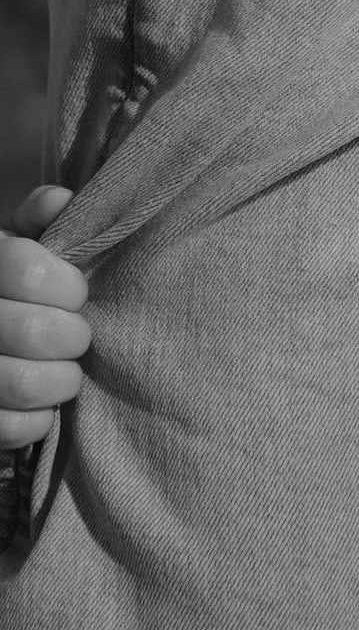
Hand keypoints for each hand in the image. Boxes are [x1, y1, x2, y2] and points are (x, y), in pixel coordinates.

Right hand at [0, 185, 88, 448]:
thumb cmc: (11, 287)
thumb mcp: (16, 243)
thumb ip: (40, 220)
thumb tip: (61, 201)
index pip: (25, 268)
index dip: (66, 284)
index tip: (77, 292)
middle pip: (32, 330)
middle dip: (72, 335)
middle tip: (78, 335)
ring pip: (20, 383)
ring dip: (61, 380)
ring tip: (68, 372)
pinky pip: (9, 428)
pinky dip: (38, 420)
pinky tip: (43, 405)